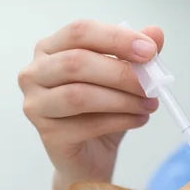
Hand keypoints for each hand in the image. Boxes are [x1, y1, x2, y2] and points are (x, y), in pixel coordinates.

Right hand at [17, 19, 164, 184]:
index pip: (79, 31)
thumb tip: (156, 32)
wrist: (90, 157)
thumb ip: (136, 55)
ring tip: (149, 104)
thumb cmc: (103, 111)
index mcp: (50, 48)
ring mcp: (35, 104)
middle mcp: (34, 73)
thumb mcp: (123, 79)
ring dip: (123, 99)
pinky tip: (139, 119)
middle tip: (152, 84)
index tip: (150, 50)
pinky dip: (120, 120)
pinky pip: (87, 124)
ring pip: (80, 95)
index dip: (116, 38)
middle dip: (121, 73)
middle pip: (76, 62)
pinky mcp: (47, 134)